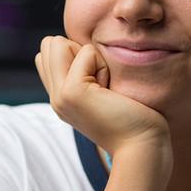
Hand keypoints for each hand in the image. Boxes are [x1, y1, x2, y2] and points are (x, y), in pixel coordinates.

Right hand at [35, 36, 169, 156]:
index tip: (99, 84)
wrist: (142, 147)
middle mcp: (54, 97)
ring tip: (106, 87)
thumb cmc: (135, 118)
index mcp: (60, 97)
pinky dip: (102, 65)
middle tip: (102, 84)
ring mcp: (59, 96)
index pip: (47, 53)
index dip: (76, 55)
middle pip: (49, 44)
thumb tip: (79, 45)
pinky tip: (110, 91)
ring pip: (58, 43)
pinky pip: (85, 52)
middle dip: (81, 53)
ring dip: (91, 58)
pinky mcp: (71, 93)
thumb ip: (85, 73)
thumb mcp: (103, 92)